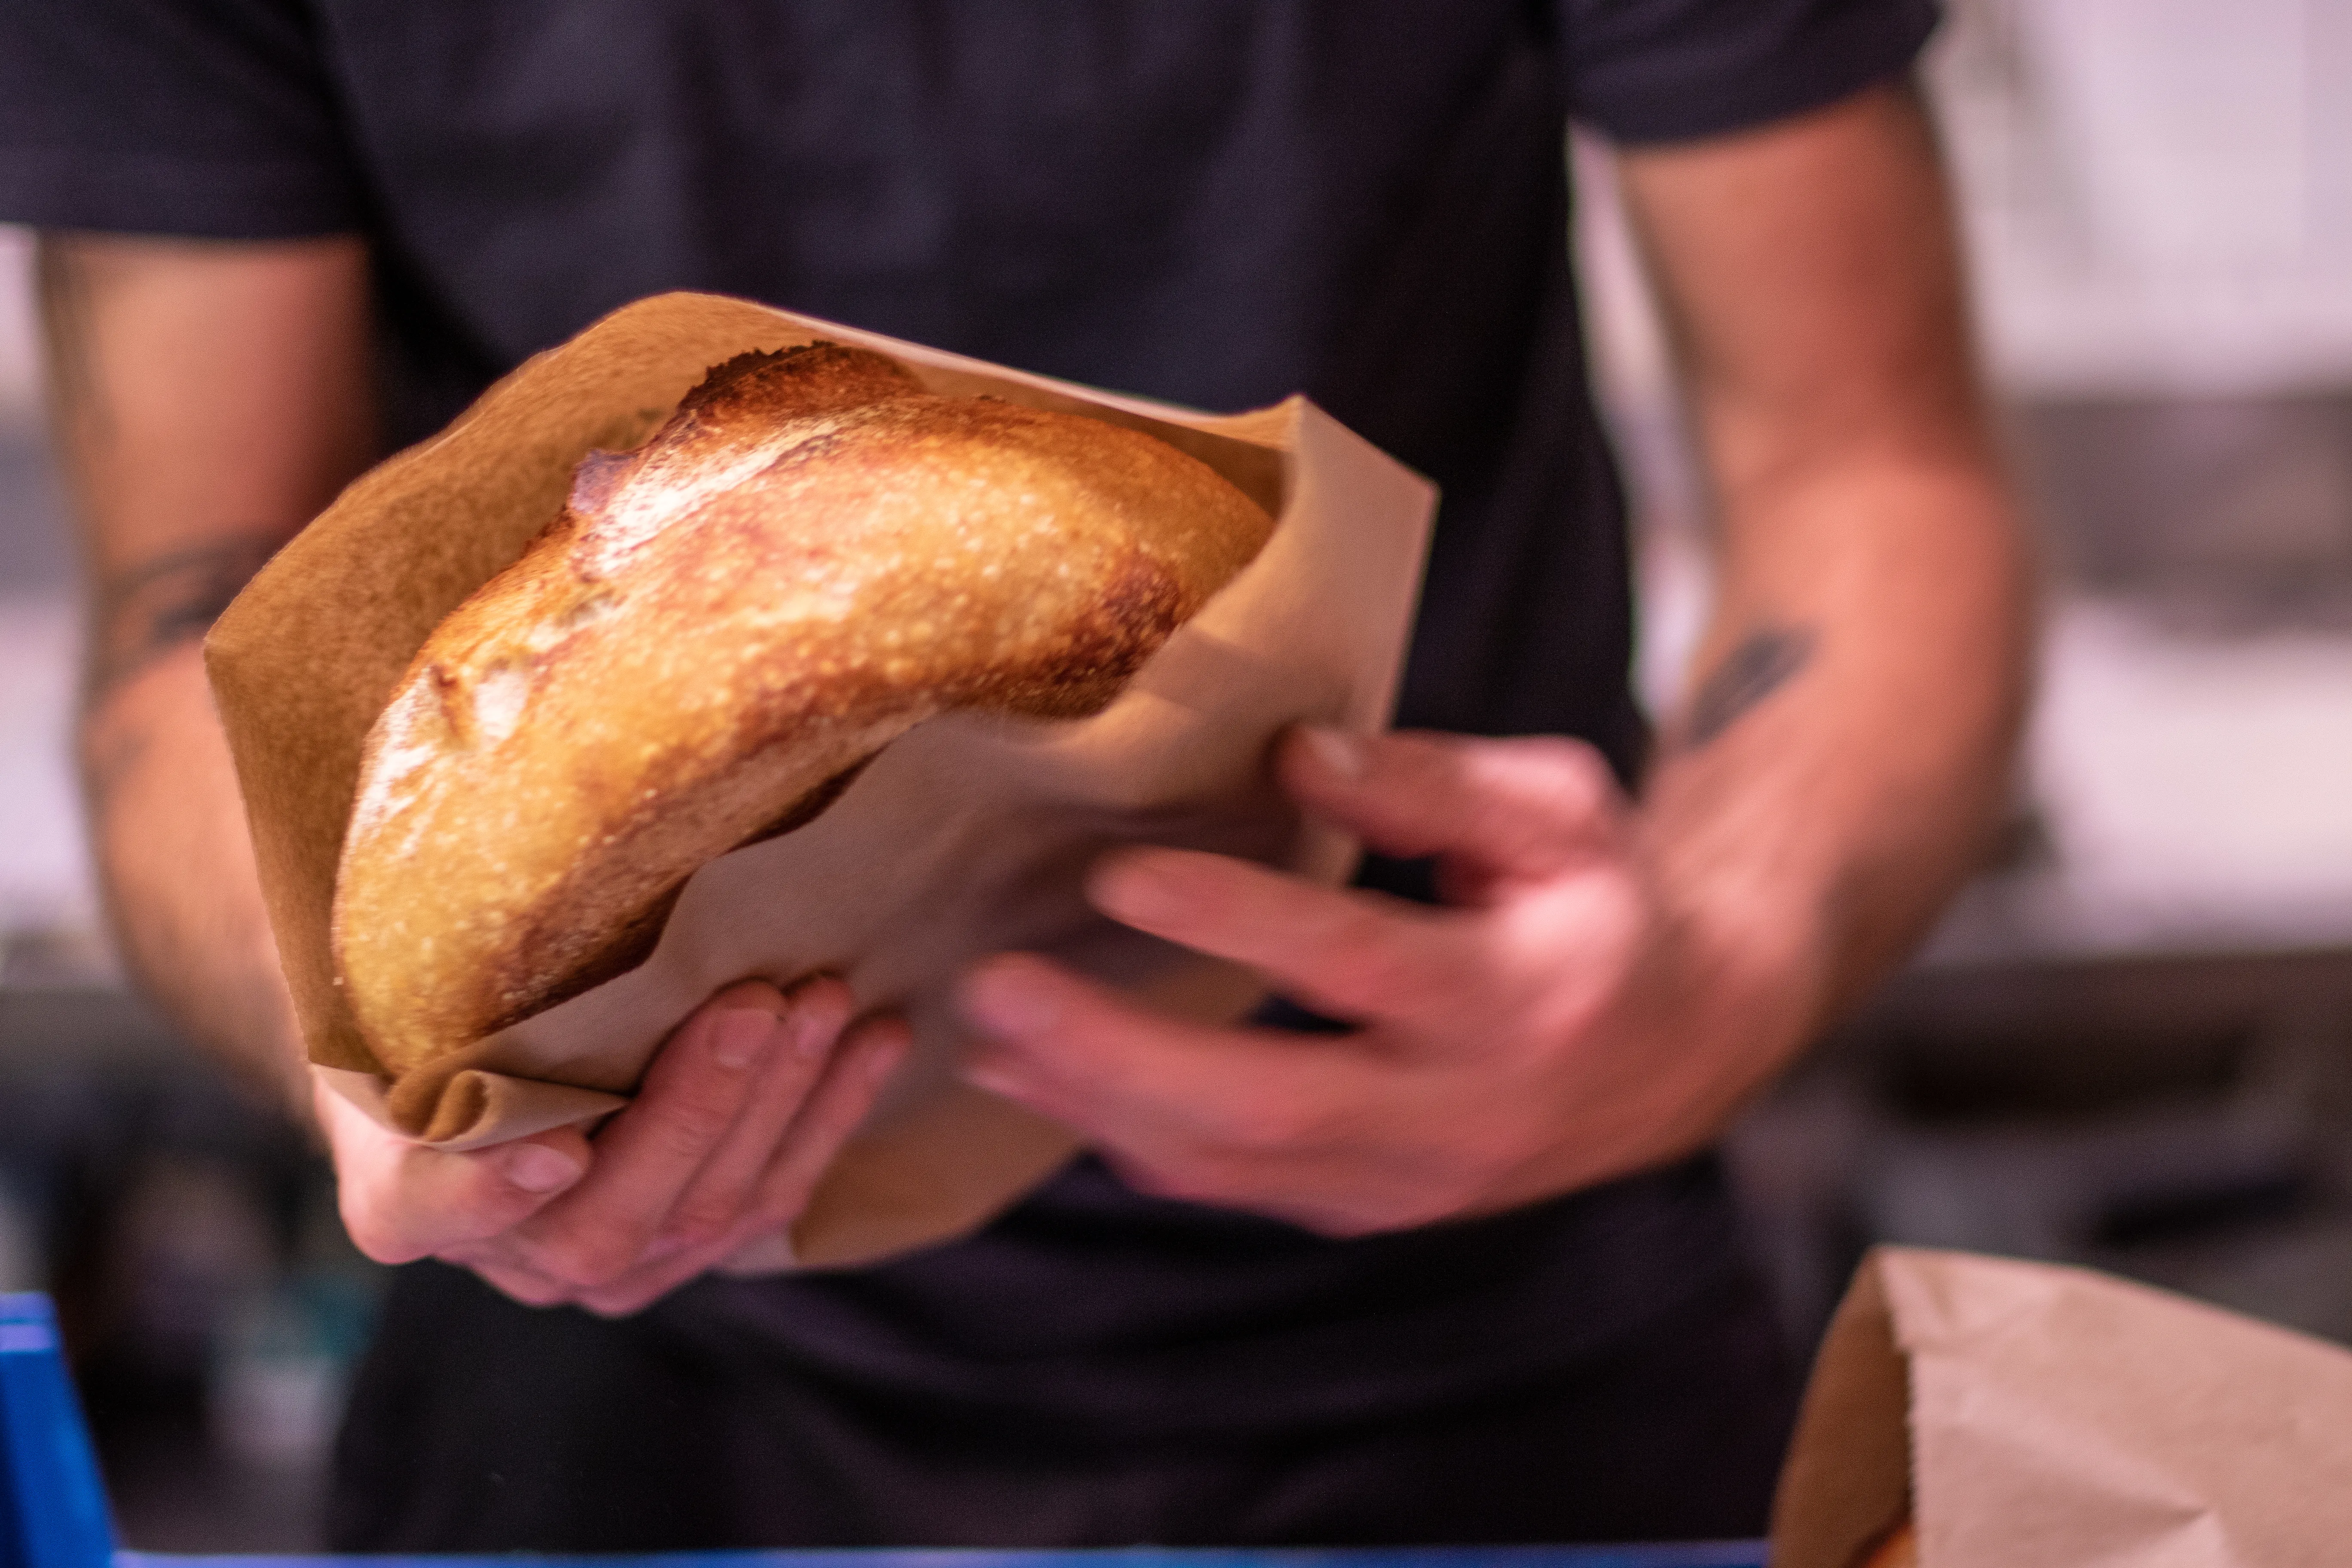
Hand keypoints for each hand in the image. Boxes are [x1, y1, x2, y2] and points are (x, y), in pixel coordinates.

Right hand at [324, 977, 908, 1314]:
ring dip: (779, 1102)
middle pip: (604, 1219)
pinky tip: (876, 1038)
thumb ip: (439, 983)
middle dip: (695, 1108)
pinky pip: (770, 1200)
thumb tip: (459, 852)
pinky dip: (828, 1116)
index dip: (487, 1189)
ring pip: (705, 1212)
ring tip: (825, 1000)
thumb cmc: (434, 1007)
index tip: (557, 1150)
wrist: (484, 1054)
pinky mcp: (690, 1247)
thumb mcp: (405, 991)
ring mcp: (608, 1264)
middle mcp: (509, 1253)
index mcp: (403, 1196)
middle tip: (753, 1003)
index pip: (427, 1209)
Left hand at [956, 727, 1819, 1235]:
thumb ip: (1434, 784)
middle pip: (1268, 1101)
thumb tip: (1298, 755)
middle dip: (1115, 1052)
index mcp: (1520, 993)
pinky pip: (1234, 1187)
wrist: (1678, 1050)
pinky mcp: (1368, 1208)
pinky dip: (1131, 1139)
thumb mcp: (1558, 810)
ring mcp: (1410, 1181)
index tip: (1121, 871)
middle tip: (994, 988)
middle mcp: (1460, 1111)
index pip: (1358, 964)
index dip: (1236, 920)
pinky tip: (1049, 1081)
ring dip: (1094, 1102)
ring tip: (984, 1035)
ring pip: (1231, 1165)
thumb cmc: (1603, 903)